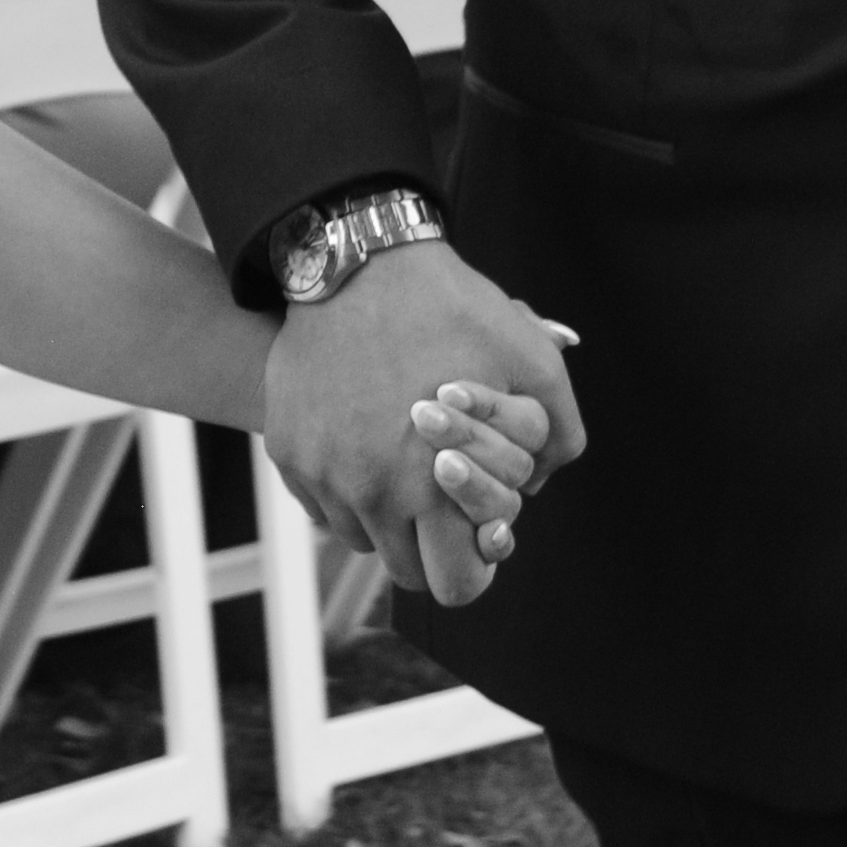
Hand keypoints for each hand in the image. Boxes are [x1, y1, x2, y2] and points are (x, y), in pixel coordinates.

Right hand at [264, 242, 584, 606]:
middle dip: (431, 543)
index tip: (476, 530)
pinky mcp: (288, 452)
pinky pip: (322, 502)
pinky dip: (345, 485)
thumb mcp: (532, 360)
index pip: (455, 585)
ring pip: (361, 535)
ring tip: (403, 455)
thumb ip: (558, 433)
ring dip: (386, 513)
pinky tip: (364, 435)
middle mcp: (367, 494)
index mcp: (431, 487)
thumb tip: (541, 484)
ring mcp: (320, 475)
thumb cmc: (451, 309)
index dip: (474, 564)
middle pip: (406, 570)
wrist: (358, 260)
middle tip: (443, 495)